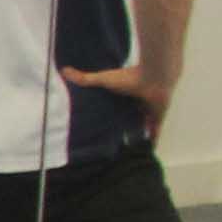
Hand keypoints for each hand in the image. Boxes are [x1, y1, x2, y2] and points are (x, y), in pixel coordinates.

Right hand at [60, 60, 175, 139]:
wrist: (155, 76)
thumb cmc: (129, 76)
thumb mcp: (103, 79)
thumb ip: (85, 78)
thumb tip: (64, 70)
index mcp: (127, 93)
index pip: (119, 105)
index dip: (113, 113)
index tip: (104, 121)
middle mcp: (139, 102)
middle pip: (131, 116)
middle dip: (126, 125)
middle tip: (114, 138)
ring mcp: (150, 110)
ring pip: (143, 125)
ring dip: (138, 134)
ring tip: (128, 147)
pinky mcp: (158, 117)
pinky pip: (155, 132)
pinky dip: (152, 141)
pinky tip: (147, 152)